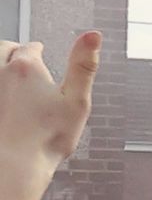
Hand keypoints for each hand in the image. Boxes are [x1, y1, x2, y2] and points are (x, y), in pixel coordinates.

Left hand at [0, 33, 101, 199]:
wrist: (13, 165)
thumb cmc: (47, 138)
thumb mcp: (77, 100)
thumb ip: (84, 65)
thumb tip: (93, 34)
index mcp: (26, 68)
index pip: (31, 47)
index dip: (38, 50)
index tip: (40, 52)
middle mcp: (0, 74)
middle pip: (2, 49)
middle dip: (11, 50)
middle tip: (19, 57)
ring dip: (2, 64)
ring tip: (11, 74)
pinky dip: (1, 88)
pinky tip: (8, 99)